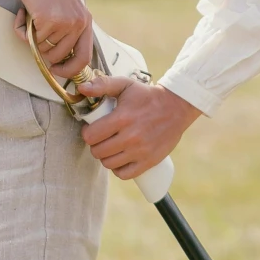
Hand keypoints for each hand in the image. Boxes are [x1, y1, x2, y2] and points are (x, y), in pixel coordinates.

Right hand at [0, 0, 93, 75]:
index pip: (84, 58)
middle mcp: (79, 23)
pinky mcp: (49, 20)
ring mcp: (65, 22)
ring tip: (30, 16)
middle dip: (42, 50)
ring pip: (43, 50)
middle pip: (59, 57)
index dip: (69, 70)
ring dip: (30, 37)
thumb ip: (65, 31)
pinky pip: (31, 40)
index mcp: (85, 21)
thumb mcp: (64, 9)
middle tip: (34, 31)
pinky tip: (23, 12)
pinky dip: (21, 29)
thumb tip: (56, 60)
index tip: (55, 70)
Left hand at [79, 79, 201, 179]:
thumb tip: (82, 88)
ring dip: (106, 157)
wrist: (177, 107)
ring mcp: (141, 151)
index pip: (91, 136)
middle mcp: (131, 137)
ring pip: (109, 164)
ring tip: (110, 148)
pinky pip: (124, 174)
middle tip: (101, 139)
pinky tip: (120, 159)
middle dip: (96, 145)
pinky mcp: (149, 161)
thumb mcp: (125, 85)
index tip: (92, 130)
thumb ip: (102, 84)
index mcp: (122, 118)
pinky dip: (119, 169)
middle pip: (98, 152)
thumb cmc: (147, 96)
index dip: (87, 133)